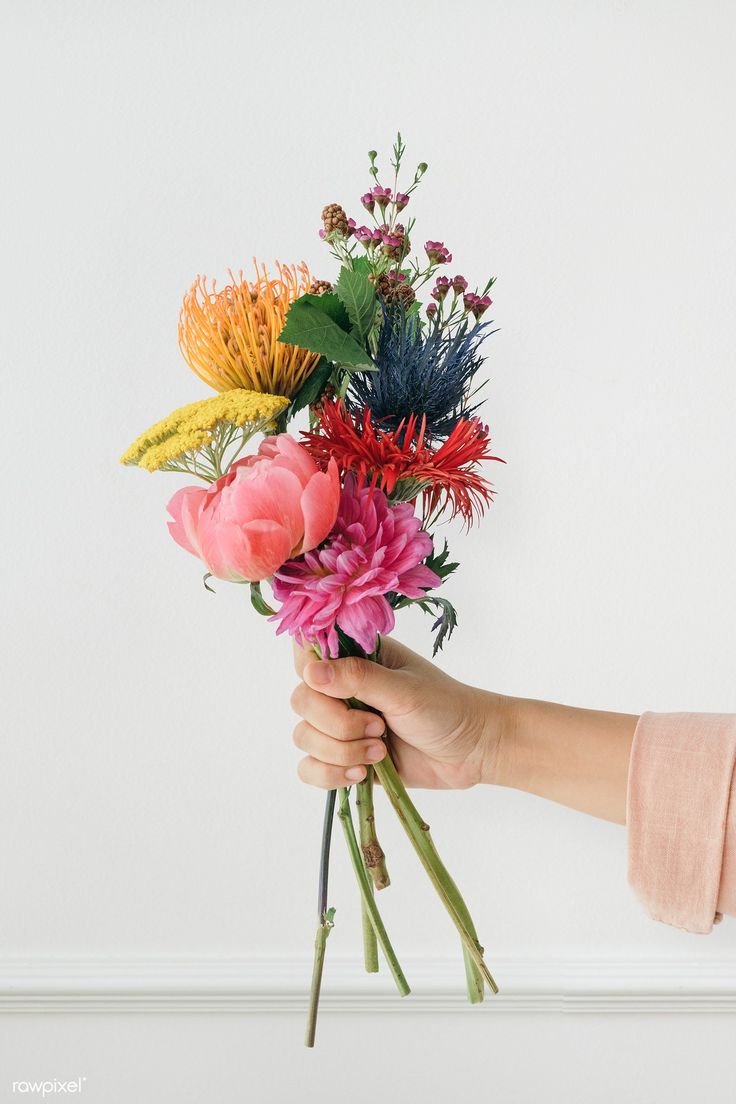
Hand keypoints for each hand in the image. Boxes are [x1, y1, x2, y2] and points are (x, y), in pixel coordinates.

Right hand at [290, 637, 505, 789]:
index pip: (307, 654)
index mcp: (356, 658)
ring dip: (339, 751)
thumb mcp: (404, 690)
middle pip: (301, 701)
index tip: (334, 690)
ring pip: (304, 737)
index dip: (310, 672)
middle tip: (377, 727)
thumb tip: (311, 672)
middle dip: (336, 723)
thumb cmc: (447, 709)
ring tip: (380, 752)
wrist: (473, 751)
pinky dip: (330, 775)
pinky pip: (310, 768)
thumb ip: (357, 678)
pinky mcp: (344, 758)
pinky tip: (361, 774)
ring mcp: (342, 725)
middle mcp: (343, 688)